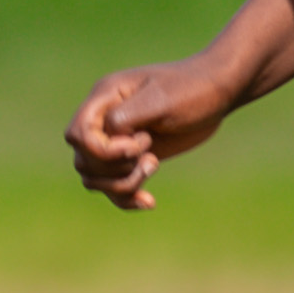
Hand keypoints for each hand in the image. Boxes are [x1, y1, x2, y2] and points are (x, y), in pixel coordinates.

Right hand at [65, 54, 244, 211]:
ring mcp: (117, 141)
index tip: (135, 148)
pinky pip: (113, 188)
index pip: (77, 134)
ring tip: (154, 165)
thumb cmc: (190, 89)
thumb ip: (126, 117)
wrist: (216, 94)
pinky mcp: (132, 159)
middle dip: (116, 168)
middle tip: (150, 154)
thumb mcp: (160, 99)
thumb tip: (108, 138)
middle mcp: (104, 120)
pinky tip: (149, 202)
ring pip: (95, 178)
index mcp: (105, 98)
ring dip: (123, 184)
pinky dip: (126, 198)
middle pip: (84, 161)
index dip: (101, 151)